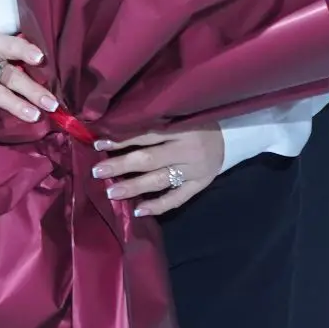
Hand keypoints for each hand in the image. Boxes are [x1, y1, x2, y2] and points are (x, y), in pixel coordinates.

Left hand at [92, 126, 223, 217]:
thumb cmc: (194, 123)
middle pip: (149, 159)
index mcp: (179, 129)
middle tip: (97, 172)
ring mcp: (195, 170)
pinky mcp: (200, 185)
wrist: (231, 136)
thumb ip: (151, 124)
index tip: (97, 144)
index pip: (145, 135)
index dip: (120, 140)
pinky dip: (158, 206)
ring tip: (112, 193)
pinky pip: (178, 198)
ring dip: (134, 187)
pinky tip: (139, 211)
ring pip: (160, 180)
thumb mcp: (175, 116)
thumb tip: (112, 131)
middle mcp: (187, 150)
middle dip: (121, 166)